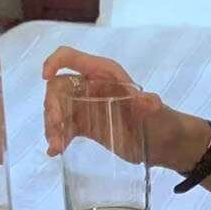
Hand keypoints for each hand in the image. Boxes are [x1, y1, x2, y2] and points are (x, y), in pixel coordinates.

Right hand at [42, 46, 166, 163]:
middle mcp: (91, 87)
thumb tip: (151, 101)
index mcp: (104, 75)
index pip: (72, 58)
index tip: (45, 77)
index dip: (55, 62)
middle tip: (55, 127)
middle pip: (58, 89)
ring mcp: (86, 107)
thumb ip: (151, 105)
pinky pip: (65, 128)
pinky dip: (58, 138)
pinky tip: (55, 152)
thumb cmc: (162, 121)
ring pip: (58, 111)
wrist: (165, 145)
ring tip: (56, 147)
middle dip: (52, 106)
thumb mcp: (156, 112)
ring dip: (52, 127)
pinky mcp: (86, 126)